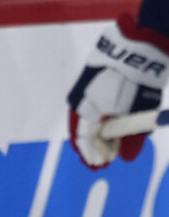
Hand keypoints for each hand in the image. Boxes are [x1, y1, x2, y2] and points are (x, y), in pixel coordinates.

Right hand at [66, 14, 168, 167]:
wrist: (138, 51)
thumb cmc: (135, 84)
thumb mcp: (136, 114)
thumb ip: (129, 138)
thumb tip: (125, 158)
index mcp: (84, 111)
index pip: (83, 139)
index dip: (91, 154)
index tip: (101, 165)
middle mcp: (79, 103)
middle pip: (83, 131)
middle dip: (93, 148)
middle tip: (102, 162)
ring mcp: (84, 93)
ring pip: (88, 121)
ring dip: (97, 137)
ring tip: (107, 149)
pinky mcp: (91, 85)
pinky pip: (91, 110)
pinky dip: (99, 122)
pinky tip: (108, 130)